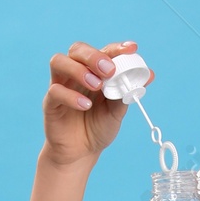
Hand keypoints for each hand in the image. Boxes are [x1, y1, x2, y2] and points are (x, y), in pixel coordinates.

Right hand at [41, 38, 146, 168]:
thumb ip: (127, 92)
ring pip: (59, 62)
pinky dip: (71, 96)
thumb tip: (149, 75)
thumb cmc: (98, 127)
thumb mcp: (117, 111)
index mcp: (94, 71)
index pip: (103, 51)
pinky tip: (85, 106)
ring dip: (79, 70)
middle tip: (109, 70)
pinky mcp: (50, 102)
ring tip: (97, 86)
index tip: (131, 49)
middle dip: (94, 56)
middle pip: (77, 49)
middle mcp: (75, 73)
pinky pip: (55, 91)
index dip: (117, 48)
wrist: (81, 153)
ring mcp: (61, 85)